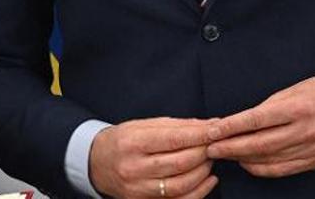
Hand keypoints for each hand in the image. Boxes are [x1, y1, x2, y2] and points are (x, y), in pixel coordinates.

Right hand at [87, 117, 219, 198]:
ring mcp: (138, 188)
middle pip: (180, 163)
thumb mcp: (142, 125)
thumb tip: (208, 125)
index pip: (173, 139)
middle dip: (204, 152)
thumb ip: (176, 126)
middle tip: (215, 144)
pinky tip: (208, 179)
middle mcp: (133, 167)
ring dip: (203, 171)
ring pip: (181, 184)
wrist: (97, 163)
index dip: (199, 135)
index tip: (217, 130)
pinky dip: (199, 191)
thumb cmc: (122, 141)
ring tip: (209, 159)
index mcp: (132, 143)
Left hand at [205, 72, 314, 177]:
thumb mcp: (294, 90)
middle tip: (210, 147)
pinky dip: (261, 168)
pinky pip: (283, 169)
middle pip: (260, 144)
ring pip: (269, 159)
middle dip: (230, 147)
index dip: (231, 127)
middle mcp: (306, 130)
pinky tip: (247, 163)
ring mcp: (312, 149)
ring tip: (224, 154)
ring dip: (242, 159)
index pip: (256, 120)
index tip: (212, 130)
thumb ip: (268, 107)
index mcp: (298, 108)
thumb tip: (240, 122)